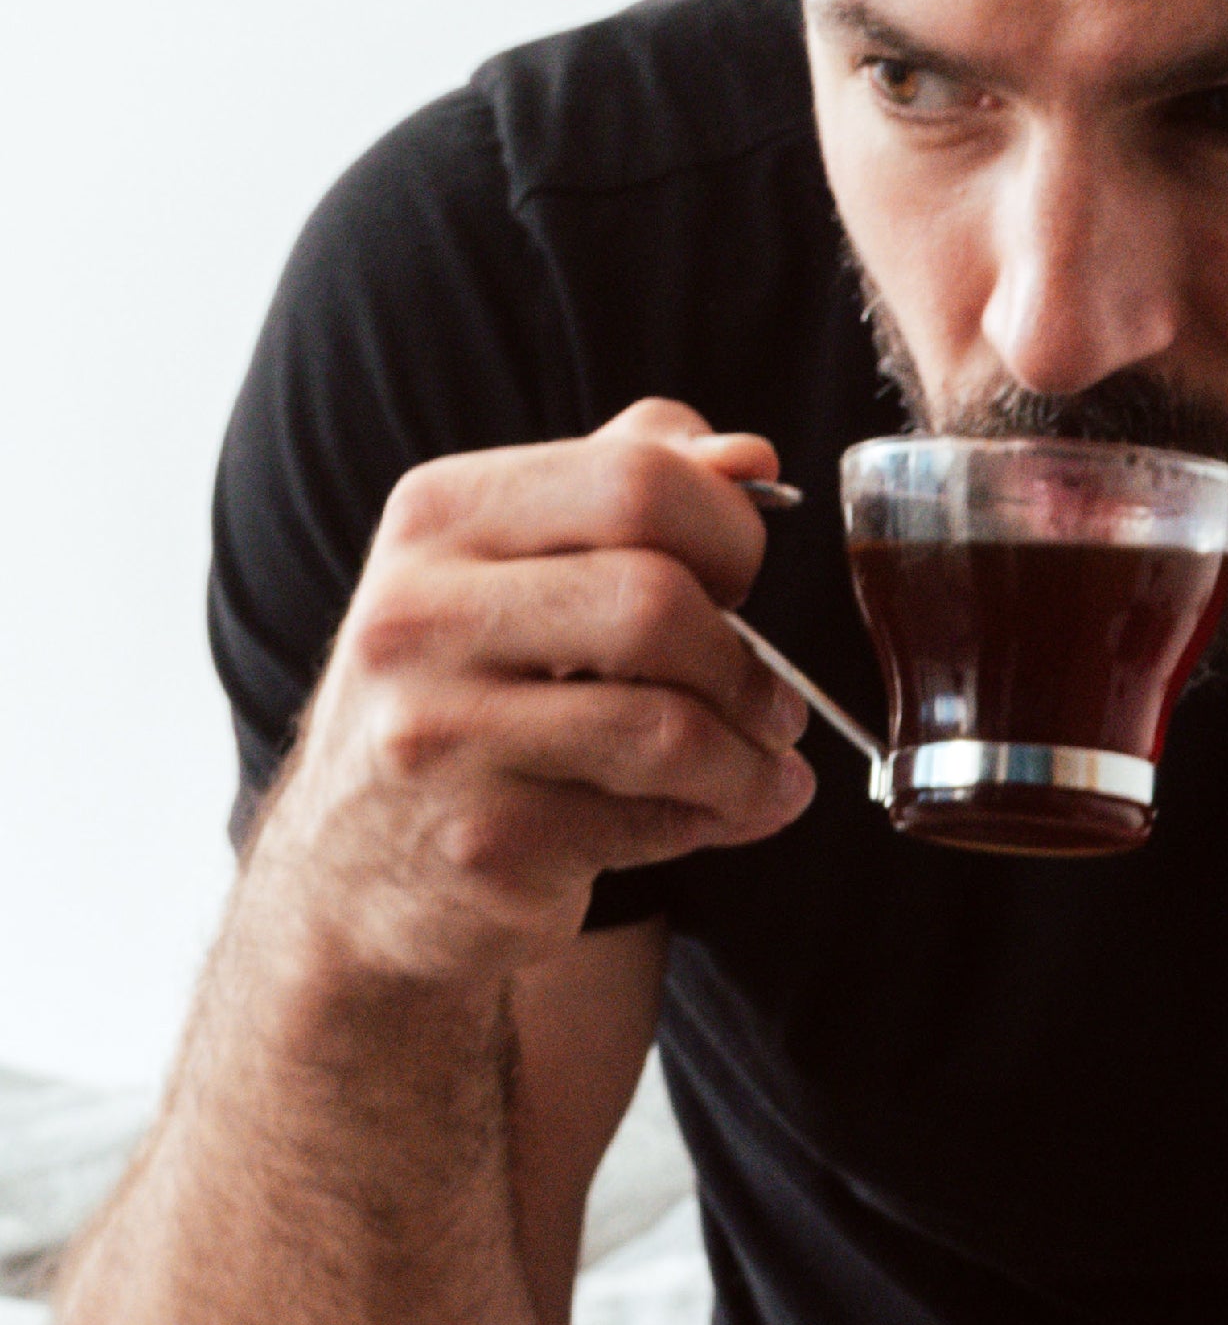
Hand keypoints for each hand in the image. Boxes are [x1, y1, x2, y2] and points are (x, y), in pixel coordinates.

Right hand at [260, 396, 817, 985]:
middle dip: (749, 664)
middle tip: (776, 703)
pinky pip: (652, 823)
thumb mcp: (516, 567)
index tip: (742, 581)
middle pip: (657, 601)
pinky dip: (716, 820)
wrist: (355, 868)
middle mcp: (417, 615)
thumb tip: (748, 456)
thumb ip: (629, 488)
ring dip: (752, 759)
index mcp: (440, 517)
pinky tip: (715, 815)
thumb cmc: (468, 693)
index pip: (636, 481)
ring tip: (764, 770)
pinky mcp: (480, 842)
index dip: (731, 533)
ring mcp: (438, 734)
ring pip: (669, 726)